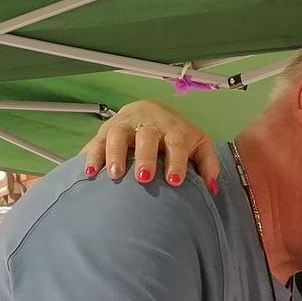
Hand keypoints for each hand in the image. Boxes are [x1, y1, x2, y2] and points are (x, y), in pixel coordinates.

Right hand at [81, 100, 220, 190]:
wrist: (152, 112)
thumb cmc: (178, 136)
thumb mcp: (198, 144)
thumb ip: (208, 164)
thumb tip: (211, 188)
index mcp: (174, 129)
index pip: (177, 143)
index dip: (176, 161)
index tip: (174, 181)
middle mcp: (149, 124)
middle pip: (146, 136)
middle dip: (145, 157)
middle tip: (144, 178)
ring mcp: (126, 125)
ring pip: (118, 135)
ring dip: (115, 154)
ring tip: (114, 175)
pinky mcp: (106, 131)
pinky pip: (97, 141)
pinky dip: (92, 156)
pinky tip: (90, 172)